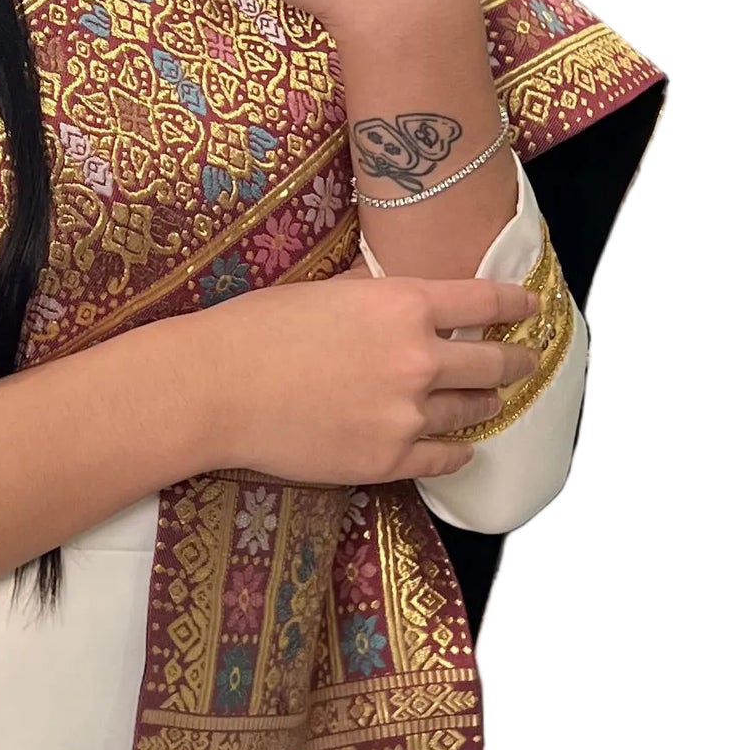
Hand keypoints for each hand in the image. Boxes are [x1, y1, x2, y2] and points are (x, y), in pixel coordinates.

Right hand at [188, 270, 541, 484]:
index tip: (532, 308)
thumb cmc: (258, 329)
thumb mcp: (328, 291)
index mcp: (404, 304)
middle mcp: (419, 358)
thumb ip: (378, 295)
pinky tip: (461, 448)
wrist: (218, 387)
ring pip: (472, 411)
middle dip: (515, 361)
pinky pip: (445, 458)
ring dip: (484, 405)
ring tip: (488, 402)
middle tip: (524, 362)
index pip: (485, 300)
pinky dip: (458, 452)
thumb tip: (405, 295)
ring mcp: (407, 414)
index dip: (517, 303)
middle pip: (493, 362)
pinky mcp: (388, 459)